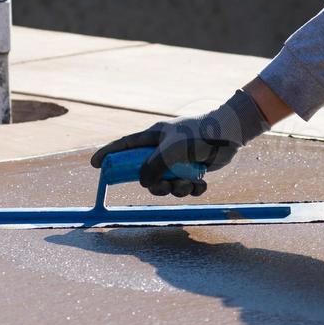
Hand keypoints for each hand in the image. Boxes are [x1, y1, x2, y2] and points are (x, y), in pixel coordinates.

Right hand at [91, 90, 270, 196]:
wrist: (228, 136)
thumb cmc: (197, 136)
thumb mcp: (169, 150)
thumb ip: (152, 167)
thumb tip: (145, 183)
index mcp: (154, 137)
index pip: (125, 145)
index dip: (108, 154)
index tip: (95, 164)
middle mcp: (163, 149)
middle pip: (146, 174)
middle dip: (156, 185)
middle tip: (164, 187)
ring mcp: (178, 160)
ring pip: (167, 184)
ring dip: (177, 189)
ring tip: (188, 182)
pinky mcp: (193, 169)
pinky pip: (185, 186)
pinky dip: (193, 189)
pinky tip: (201, 183)